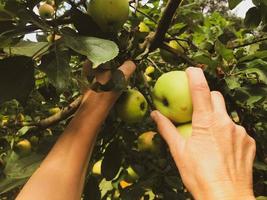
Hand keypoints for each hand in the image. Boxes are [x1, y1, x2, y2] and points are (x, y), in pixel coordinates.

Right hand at [151, 67, 255, 199]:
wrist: (226, 196)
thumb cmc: (199, 175)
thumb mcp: (179, 152)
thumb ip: (167, 129)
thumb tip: (155, 115)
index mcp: (206, 122)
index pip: (200, 89)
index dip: (195, 75)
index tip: (190, 69)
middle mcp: (226, 122)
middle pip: (216, 97)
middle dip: (206, 97)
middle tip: (197, 110)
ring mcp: (240, 131)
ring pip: (226, 114)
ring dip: (216, 118)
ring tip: (209, 137)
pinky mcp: (249, 141)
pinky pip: (236, 129)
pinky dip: (227, 132)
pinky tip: (222, 148)